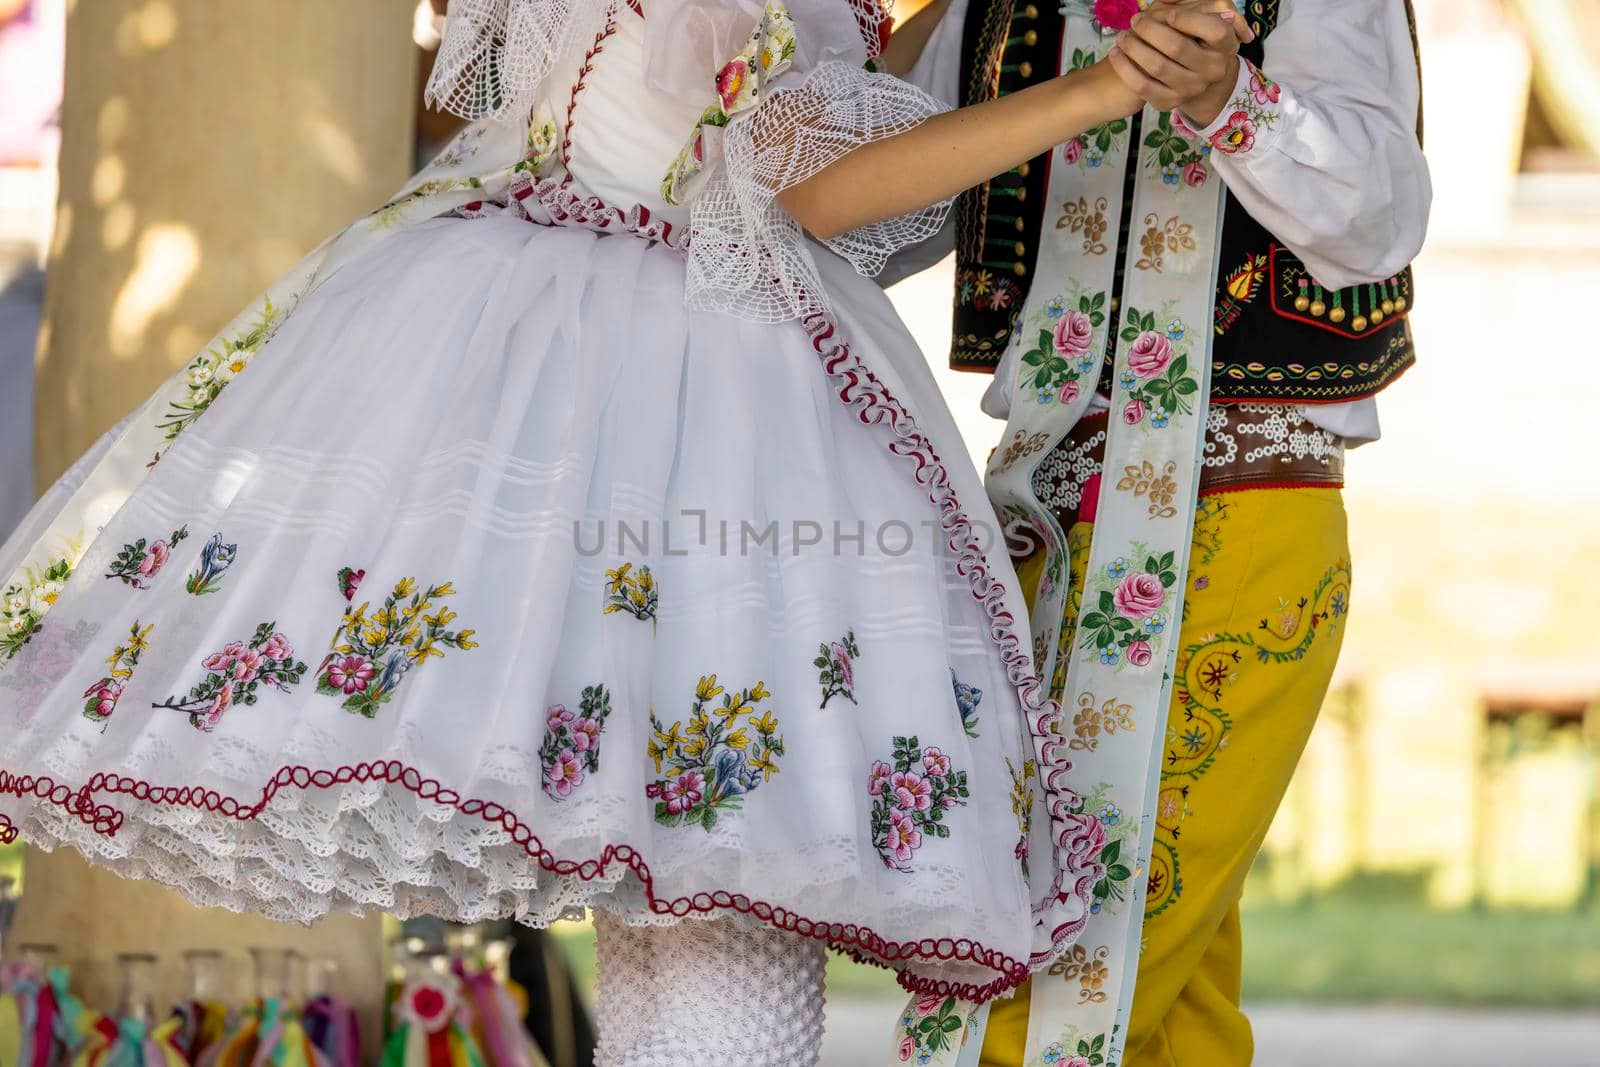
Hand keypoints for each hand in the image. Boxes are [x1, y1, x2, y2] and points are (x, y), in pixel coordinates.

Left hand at [1107, 1, 1250, 121]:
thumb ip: (1195, 6)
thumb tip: (1174, 1)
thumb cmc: (1192, 38)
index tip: (1169, 14)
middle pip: (1177, 46)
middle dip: (1150, 29)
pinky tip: (1116, 54)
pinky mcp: (1170, 102)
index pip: (1215, 31)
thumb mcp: (1200, 17)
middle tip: (1135, 20)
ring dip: (1133, 46)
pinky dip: (1124, 67)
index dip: (1190, 20)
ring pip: (1157, 66)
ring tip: (1122, 36)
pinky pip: (1142, 86)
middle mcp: (1212, 70)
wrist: (1188, 76)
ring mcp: (1191, 89)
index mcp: (1225, 46)